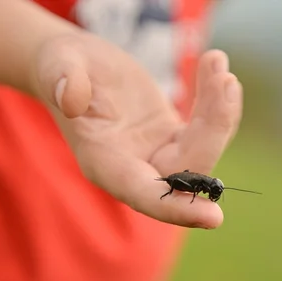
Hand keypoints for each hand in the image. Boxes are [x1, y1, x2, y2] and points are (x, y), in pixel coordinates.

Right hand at [31, 32, 242, 228]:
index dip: (178, 209)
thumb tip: (70, 98)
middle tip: (225, 80)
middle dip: (214, 128)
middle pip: (188, 170)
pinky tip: (216, 63)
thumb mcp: (57, 65)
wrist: (75, 64)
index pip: (144, 195)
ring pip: (204, 149)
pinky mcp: (173, 137)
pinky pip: (207, 129)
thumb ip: (61, 81)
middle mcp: (136, 167)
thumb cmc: (60, 67)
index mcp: (105, 163)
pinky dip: (217, 101)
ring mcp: (158, 154)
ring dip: (220, 111)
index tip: (215, 217)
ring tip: (217, 62)